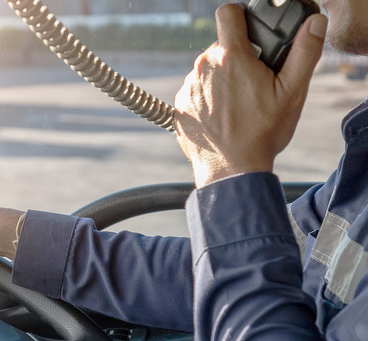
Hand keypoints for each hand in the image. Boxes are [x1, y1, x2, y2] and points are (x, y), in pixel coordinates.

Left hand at [174, 4, 326, 186]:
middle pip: (220, 46)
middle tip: (254, 80)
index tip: (249, 28)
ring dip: (222, 79)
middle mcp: (203, 68)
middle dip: (237, 56)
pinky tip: (223, 116)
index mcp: (230, 58)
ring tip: (239, 103)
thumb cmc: (262, 133)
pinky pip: (196, 92)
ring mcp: (188, 88)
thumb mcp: (292, 92)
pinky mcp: (180, 106)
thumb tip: (313, 24)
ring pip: (207, 70)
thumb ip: (304, 53)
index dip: (240, 15)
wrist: (231, 170)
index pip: (227, 13)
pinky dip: (208, 98)